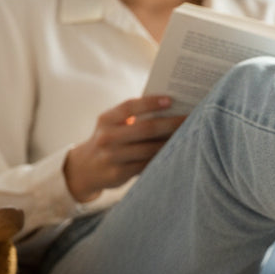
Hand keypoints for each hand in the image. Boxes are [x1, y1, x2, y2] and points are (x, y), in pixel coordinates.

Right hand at [64, 96, 185, 202]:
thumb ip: (133, 117)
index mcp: (106, 120)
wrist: (84, 169)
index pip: (129, 107)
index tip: (170, 100)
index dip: (150, 103)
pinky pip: (147, 164)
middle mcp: (107, 137)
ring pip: (149, 149)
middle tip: (190, 118)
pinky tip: (177, 151)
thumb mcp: (112, 125)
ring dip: (171, 142)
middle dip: (171, 123)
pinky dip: (163, 157)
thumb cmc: (109, 139)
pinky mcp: (118, 174)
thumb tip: (171, 107)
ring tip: (189, 135)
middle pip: (145, 129)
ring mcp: (112, 157)